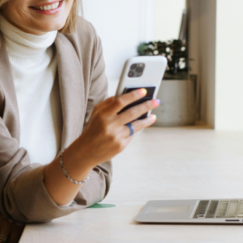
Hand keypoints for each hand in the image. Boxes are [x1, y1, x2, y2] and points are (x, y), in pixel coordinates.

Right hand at [42, 89, 158, 206]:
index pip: (120, 102)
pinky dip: (134, 130)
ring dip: (147, 120)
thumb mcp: (96, 113)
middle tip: (156, 101)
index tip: (143, 91)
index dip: (133, 95)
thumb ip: (108, 103)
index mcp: (102, 115)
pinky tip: (137, 127)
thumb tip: (124, 95)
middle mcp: (109, 125)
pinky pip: (131, 135)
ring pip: (136, 125)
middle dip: (146, 105)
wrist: (86, 152)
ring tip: (153, 116)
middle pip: (132, 113)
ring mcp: (116, 137)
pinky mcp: (120, 146)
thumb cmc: (92, 129)